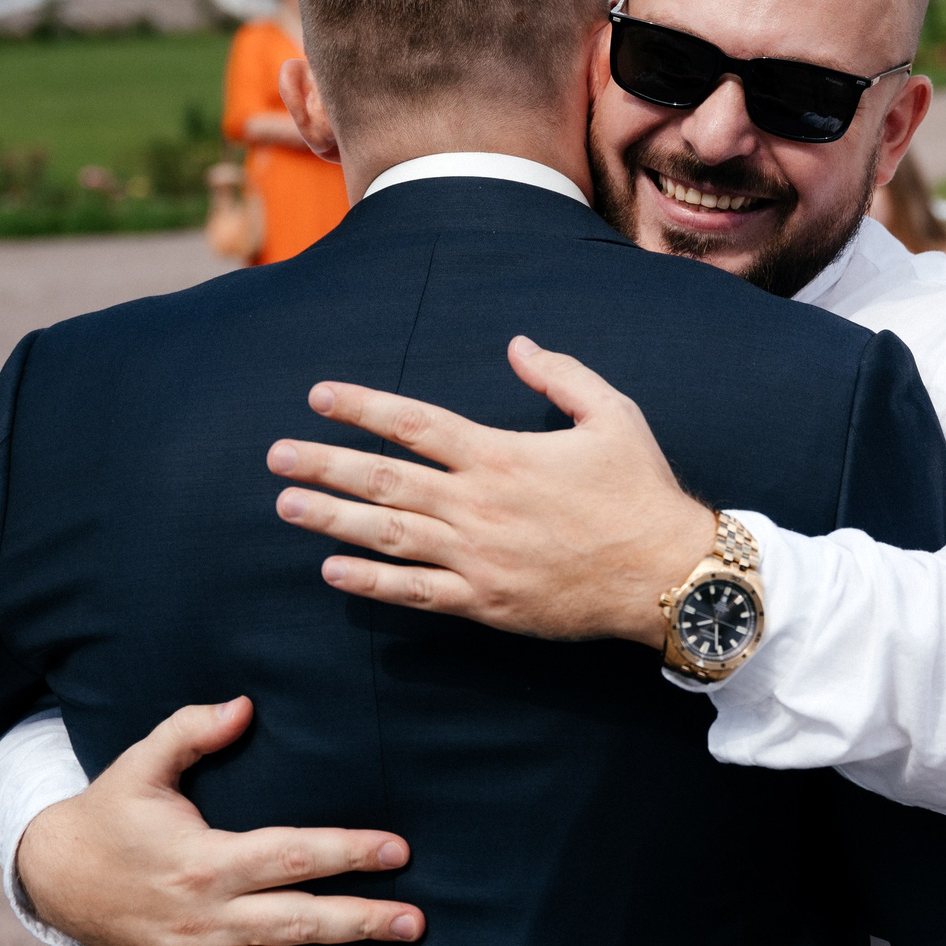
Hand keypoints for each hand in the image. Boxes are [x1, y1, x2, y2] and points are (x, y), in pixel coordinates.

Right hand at [16, 697, 419, 945]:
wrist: (51, 879)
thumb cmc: (108, 815)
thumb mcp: (141, 764)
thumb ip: (192, 729)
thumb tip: (244, 704)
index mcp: (202, 860)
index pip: (292, 856)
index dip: (348, 852)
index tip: (398, 849)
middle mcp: (205, 915)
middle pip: (298, 921)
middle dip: (361, 920)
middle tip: (416, 918)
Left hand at [270, 337, 714, 645]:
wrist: (668, 572)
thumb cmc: (640, 490)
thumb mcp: (611, 414)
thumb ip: (559, 375)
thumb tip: (516, 343)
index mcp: (502, 455)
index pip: (415, 425)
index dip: (362, 407)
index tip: (319, 396)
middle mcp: (479, 505)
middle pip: (384, 480)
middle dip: (325, 463)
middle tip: (277, 455)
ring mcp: (478, 558)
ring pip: (387, 536)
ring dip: (331, 520)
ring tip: (287, 505)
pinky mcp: (487, 602)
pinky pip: (416, 592)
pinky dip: (370, 582)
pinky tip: (333, 571)